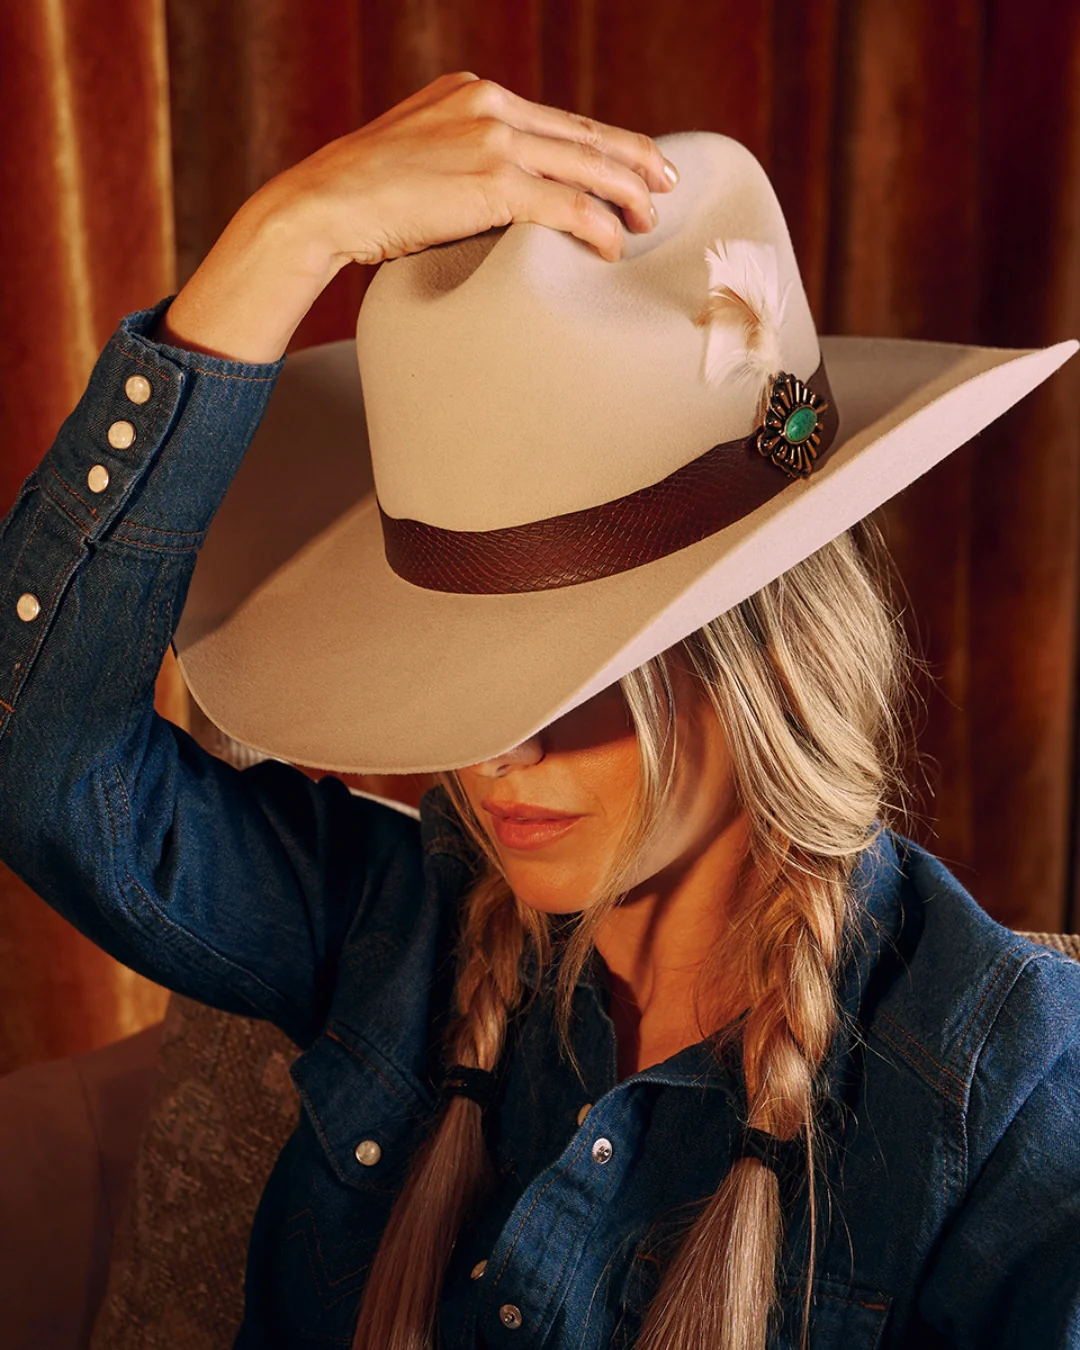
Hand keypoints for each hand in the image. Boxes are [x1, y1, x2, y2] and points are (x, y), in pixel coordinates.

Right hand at [285, 70, 677, 267]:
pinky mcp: (492, 180)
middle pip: (582, 134)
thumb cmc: (362, 198)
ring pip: (586, 165)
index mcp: (473, 93)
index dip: (602, 142)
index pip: (556, 119)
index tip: (633, 162)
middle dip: (633, 162)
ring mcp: (492, 139)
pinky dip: (598, 227)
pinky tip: (611, 246)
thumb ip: (460, 159)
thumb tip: (493, 196)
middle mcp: (489, 106)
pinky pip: (567, 204)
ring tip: (646, 222)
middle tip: (665, 186)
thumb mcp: (417, 157)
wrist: (323, 204)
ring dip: (626, 196)